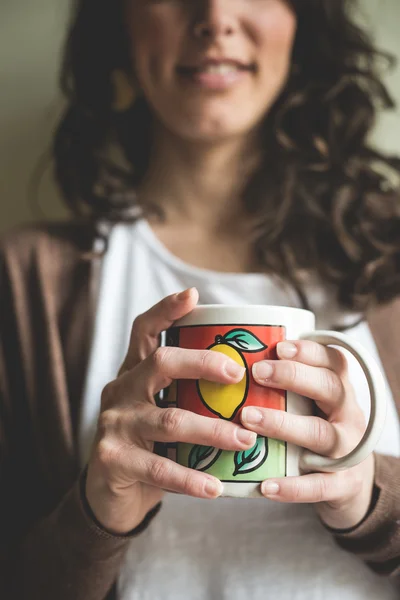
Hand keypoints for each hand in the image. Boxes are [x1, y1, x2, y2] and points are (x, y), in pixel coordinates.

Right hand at [85, 287, 256, 534]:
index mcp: (134, 372)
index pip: (144, 331)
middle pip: (160, 363)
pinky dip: (191, 478)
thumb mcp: (164, 411)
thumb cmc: (151, 445)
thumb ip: (191, 396)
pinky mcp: (112, 458)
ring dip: (212, 430)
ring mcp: (114, 423)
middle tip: (239, 376)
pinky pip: (158, 467)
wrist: (111, 493)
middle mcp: (120, 390)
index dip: (166, 310)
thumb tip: (255, 386)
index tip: (193, 295)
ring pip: (168, 419)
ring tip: (245, 440)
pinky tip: (215, 487)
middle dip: (203, 363)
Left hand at [240, 340, 374, 529]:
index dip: (308, 351)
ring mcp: (349, 450)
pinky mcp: (342, 484)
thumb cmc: (315, 428)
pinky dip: (292, 486)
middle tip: (257, 372)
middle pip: (330, 388)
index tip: (279, 347)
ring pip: (321, 434)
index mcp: (340, 389)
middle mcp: (349, 415)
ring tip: (248, 418)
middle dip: (293, 377)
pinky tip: (265, 485)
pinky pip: (318, 486)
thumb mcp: (311, 402)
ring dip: (284, 424)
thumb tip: (230, 359)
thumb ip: (285, 383)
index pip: (333, 361)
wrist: (350, 482)